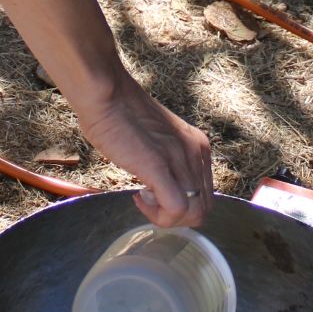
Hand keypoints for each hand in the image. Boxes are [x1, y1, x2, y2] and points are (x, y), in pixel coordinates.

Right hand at [75, 71, 213, 228]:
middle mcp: (196, 153)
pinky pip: (176, 209)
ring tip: (143, 197)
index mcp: (198, 146)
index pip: (205, 194)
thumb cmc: (122, 114)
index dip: (180, 202)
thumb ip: (168, 158)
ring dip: (165, 217)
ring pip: (193, 214)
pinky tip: (138, 197)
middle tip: (148, 199)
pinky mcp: (161, 167)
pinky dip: (157, 215)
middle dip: (174, 216)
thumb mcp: (158, 138)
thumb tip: (161, 184)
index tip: (154, 192)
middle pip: (202, 209)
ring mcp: (181, 160)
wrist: (107, 94)